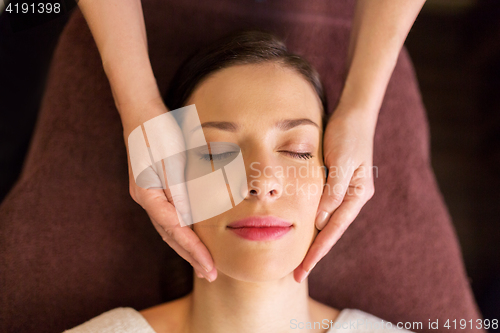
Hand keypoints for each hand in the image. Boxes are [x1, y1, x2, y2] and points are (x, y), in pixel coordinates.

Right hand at [123, 100, 216, 282]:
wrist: (141, 113)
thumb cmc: (157, 131)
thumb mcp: (171, 158)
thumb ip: (179, 190)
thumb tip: (188, 219)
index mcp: (148, 194)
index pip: (175, 230)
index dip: (193, 250)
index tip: (210, 266)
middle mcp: (146, 198)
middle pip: (170, 235)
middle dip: (191, 255)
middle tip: (210, 273)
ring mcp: (148, 195)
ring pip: (169, 229)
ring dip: (186, 247)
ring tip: (203, 264)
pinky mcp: (154, 189)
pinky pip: (169, 217)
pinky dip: (182, 231)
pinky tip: (192, 237)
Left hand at [294, 106, 375, 282]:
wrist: (353, 114)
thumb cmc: (347, 135)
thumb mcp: (341, 162)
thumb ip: (332, 192)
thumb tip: (320, 222)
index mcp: (357, 194)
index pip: (334, 229)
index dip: (318, 251)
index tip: (303, 269)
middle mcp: (353, 197)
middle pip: (331, 231)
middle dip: (314, 253)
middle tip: (296, 274)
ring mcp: (346, 191)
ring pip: (328, 223)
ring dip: (314, 241)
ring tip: (298, 260)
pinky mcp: (337, 184)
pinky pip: (325, 209)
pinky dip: (314, 223)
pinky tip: (304, 231)